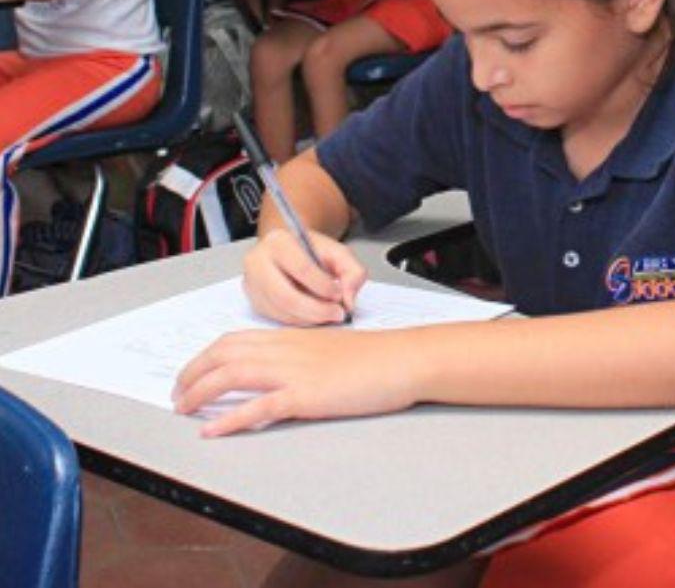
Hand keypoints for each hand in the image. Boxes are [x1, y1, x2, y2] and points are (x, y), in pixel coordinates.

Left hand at [173, 328, 418, 436]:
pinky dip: (230, 419)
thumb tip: (283, 373)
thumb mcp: (331, 349)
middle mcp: (286, 350)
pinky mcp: (306, 396)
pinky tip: (213, 430)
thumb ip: (303, 357)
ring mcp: (294, 372)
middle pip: (223, 354)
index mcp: (291, 338)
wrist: (403, 360)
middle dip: (192, 373)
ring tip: (182, 410)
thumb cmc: (376, 357)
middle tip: (177, 394)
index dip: (206, 357)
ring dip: (199, 393)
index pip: (234, 340)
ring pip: (232, 376)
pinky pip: (258, 407)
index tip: (192, 373)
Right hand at [242, 228, 368, 325]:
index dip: (324, 287)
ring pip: (280, 311)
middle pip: (286, 296)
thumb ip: (353, 271)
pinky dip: (299, 321)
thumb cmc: (313, 252)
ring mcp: (252, 283)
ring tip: (327, 315)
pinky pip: (276, 318)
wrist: (291, 251)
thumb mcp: (339, 253)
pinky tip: (312, 316)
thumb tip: (348, 300)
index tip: (339, 295)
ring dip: (308, 319)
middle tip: (337, 314)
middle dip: (316, 310)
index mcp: (279, 242)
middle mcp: (258, 261)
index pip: (302, 269)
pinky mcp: (254, 301)